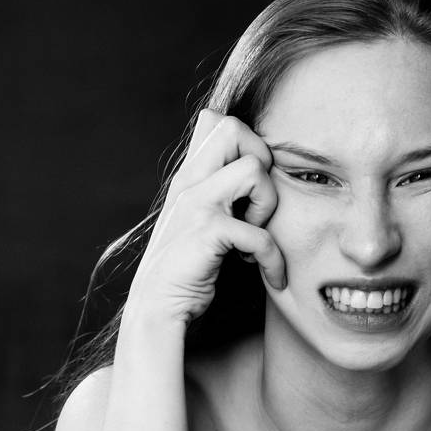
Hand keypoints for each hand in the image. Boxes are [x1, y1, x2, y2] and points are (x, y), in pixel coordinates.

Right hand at [127, 111, 285, 326]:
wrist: (156, 309)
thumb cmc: (186, 267)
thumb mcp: (196, 218)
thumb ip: (213, 190)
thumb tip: (252, 167)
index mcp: (189, 175)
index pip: (216, 120)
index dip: (247, 144)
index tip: (250, 189)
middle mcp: (189, 182)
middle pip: (233, 127)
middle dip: (262, 162)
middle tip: (258, 204)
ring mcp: (196, 206)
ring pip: (254, 170)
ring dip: (269, 207)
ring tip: (258, 237)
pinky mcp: (206, 234)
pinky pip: (260, 233)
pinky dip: (273, 259)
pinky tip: (269, 275)